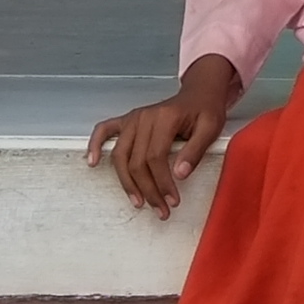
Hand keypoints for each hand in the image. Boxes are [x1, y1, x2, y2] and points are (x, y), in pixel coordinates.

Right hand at [84, 54, 242, 212]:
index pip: (156, 158)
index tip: (172, 200)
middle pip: (137, 161)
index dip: (162, 183)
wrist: (198, 94)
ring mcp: (133, 119)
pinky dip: (95, 145)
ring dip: (127, 182)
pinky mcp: (127, 120)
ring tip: (138, 201)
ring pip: (121, 155)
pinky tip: (93, 162)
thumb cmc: (205, 110)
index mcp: (165, 118)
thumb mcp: (211, 128)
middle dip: (148, 189)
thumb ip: (196, 151)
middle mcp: (144, 117)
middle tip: (160, 209)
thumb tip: (180, 174)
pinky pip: (104, 130)